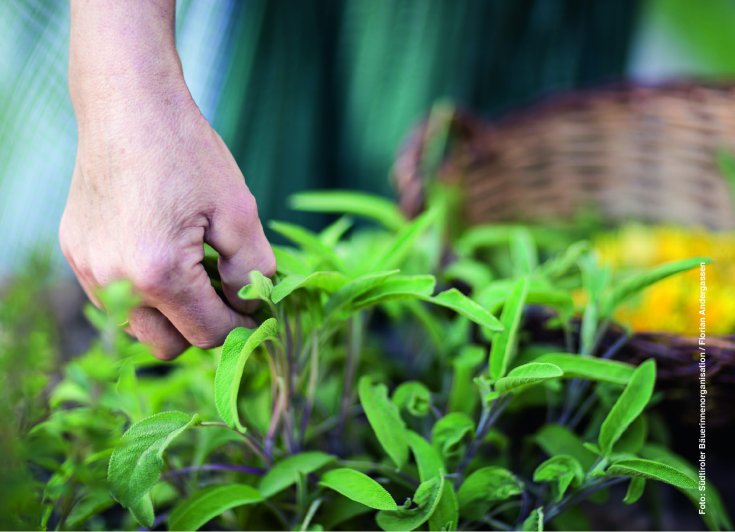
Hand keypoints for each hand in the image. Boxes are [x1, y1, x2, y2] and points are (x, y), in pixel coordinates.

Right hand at [62, 0, 274, 358]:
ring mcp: (87, 269)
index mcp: (158, 274)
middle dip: (203, 327)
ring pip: (138, 326)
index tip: (255, 307)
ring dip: (171, 313)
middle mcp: (113, 281)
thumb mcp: (240, 211)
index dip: (241, 326)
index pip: (208, 334)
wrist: (129, 106)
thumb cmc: (187, 153)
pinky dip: (143, 292)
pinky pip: (114, 298)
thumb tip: (250, 306)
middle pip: (169, 346)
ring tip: (193, 270)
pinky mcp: (76, 254)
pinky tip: (161, 254)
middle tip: (224, 292)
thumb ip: (254, 270)